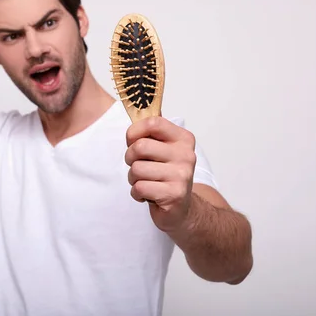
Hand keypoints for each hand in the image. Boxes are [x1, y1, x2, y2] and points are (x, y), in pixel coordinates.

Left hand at [124, 116, 196, 232]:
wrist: (181, 208)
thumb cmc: (165, 174)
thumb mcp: (162, 148)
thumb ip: (151, 131)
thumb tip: (135, 106)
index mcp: (183, 138)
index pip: (153, 123)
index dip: (134, 132)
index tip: (132, 141)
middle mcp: (186, 154)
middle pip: (140, 146)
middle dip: (130, 158)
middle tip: (138, 166)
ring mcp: (182, 175)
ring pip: (136, 169)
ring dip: (133, 179)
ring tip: (146, 182)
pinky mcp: (175, 195)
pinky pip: (140, 188)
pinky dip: (137, 193)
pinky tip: (149, 195)